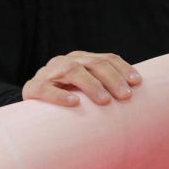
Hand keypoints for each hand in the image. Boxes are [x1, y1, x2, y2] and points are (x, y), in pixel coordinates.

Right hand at [22, 51, 141, 106]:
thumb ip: (104, 88)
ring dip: (91, 85)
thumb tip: (136, 96)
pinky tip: (75, 103)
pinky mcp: (33, 88)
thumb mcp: (85, 90)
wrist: (31, 109)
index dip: (123, 69)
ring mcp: (48, 73)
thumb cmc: (67, 100)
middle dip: (112, 79)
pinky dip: (61, 96)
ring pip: (72, 71)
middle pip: (93, 64)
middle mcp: (65, 61)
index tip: (137, 82)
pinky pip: (46, 89)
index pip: (106, 59)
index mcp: (81, 59)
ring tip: (105, 100)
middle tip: (126, 96)